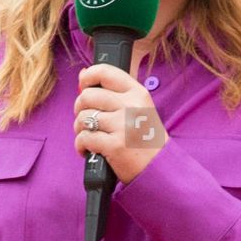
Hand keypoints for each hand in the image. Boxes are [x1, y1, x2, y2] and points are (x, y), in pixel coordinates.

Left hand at [74, 62, 166, 184]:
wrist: (160, 168)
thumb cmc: (146, 138)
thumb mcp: (139, 108)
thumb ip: (113, 92)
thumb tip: (82, 74)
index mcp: (138, 93)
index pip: (105, 72)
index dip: (88, 77)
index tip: (83, 85)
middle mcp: (131, 106)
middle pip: (87, 96)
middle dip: (80, 108)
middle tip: (87, 119)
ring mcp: (123, 126)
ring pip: (83, 118)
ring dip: (80, 129)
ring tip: (90, 136)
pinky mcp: (114, 145)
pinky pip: (84, 138)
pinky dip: (81, 146)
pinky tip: (89, 150)